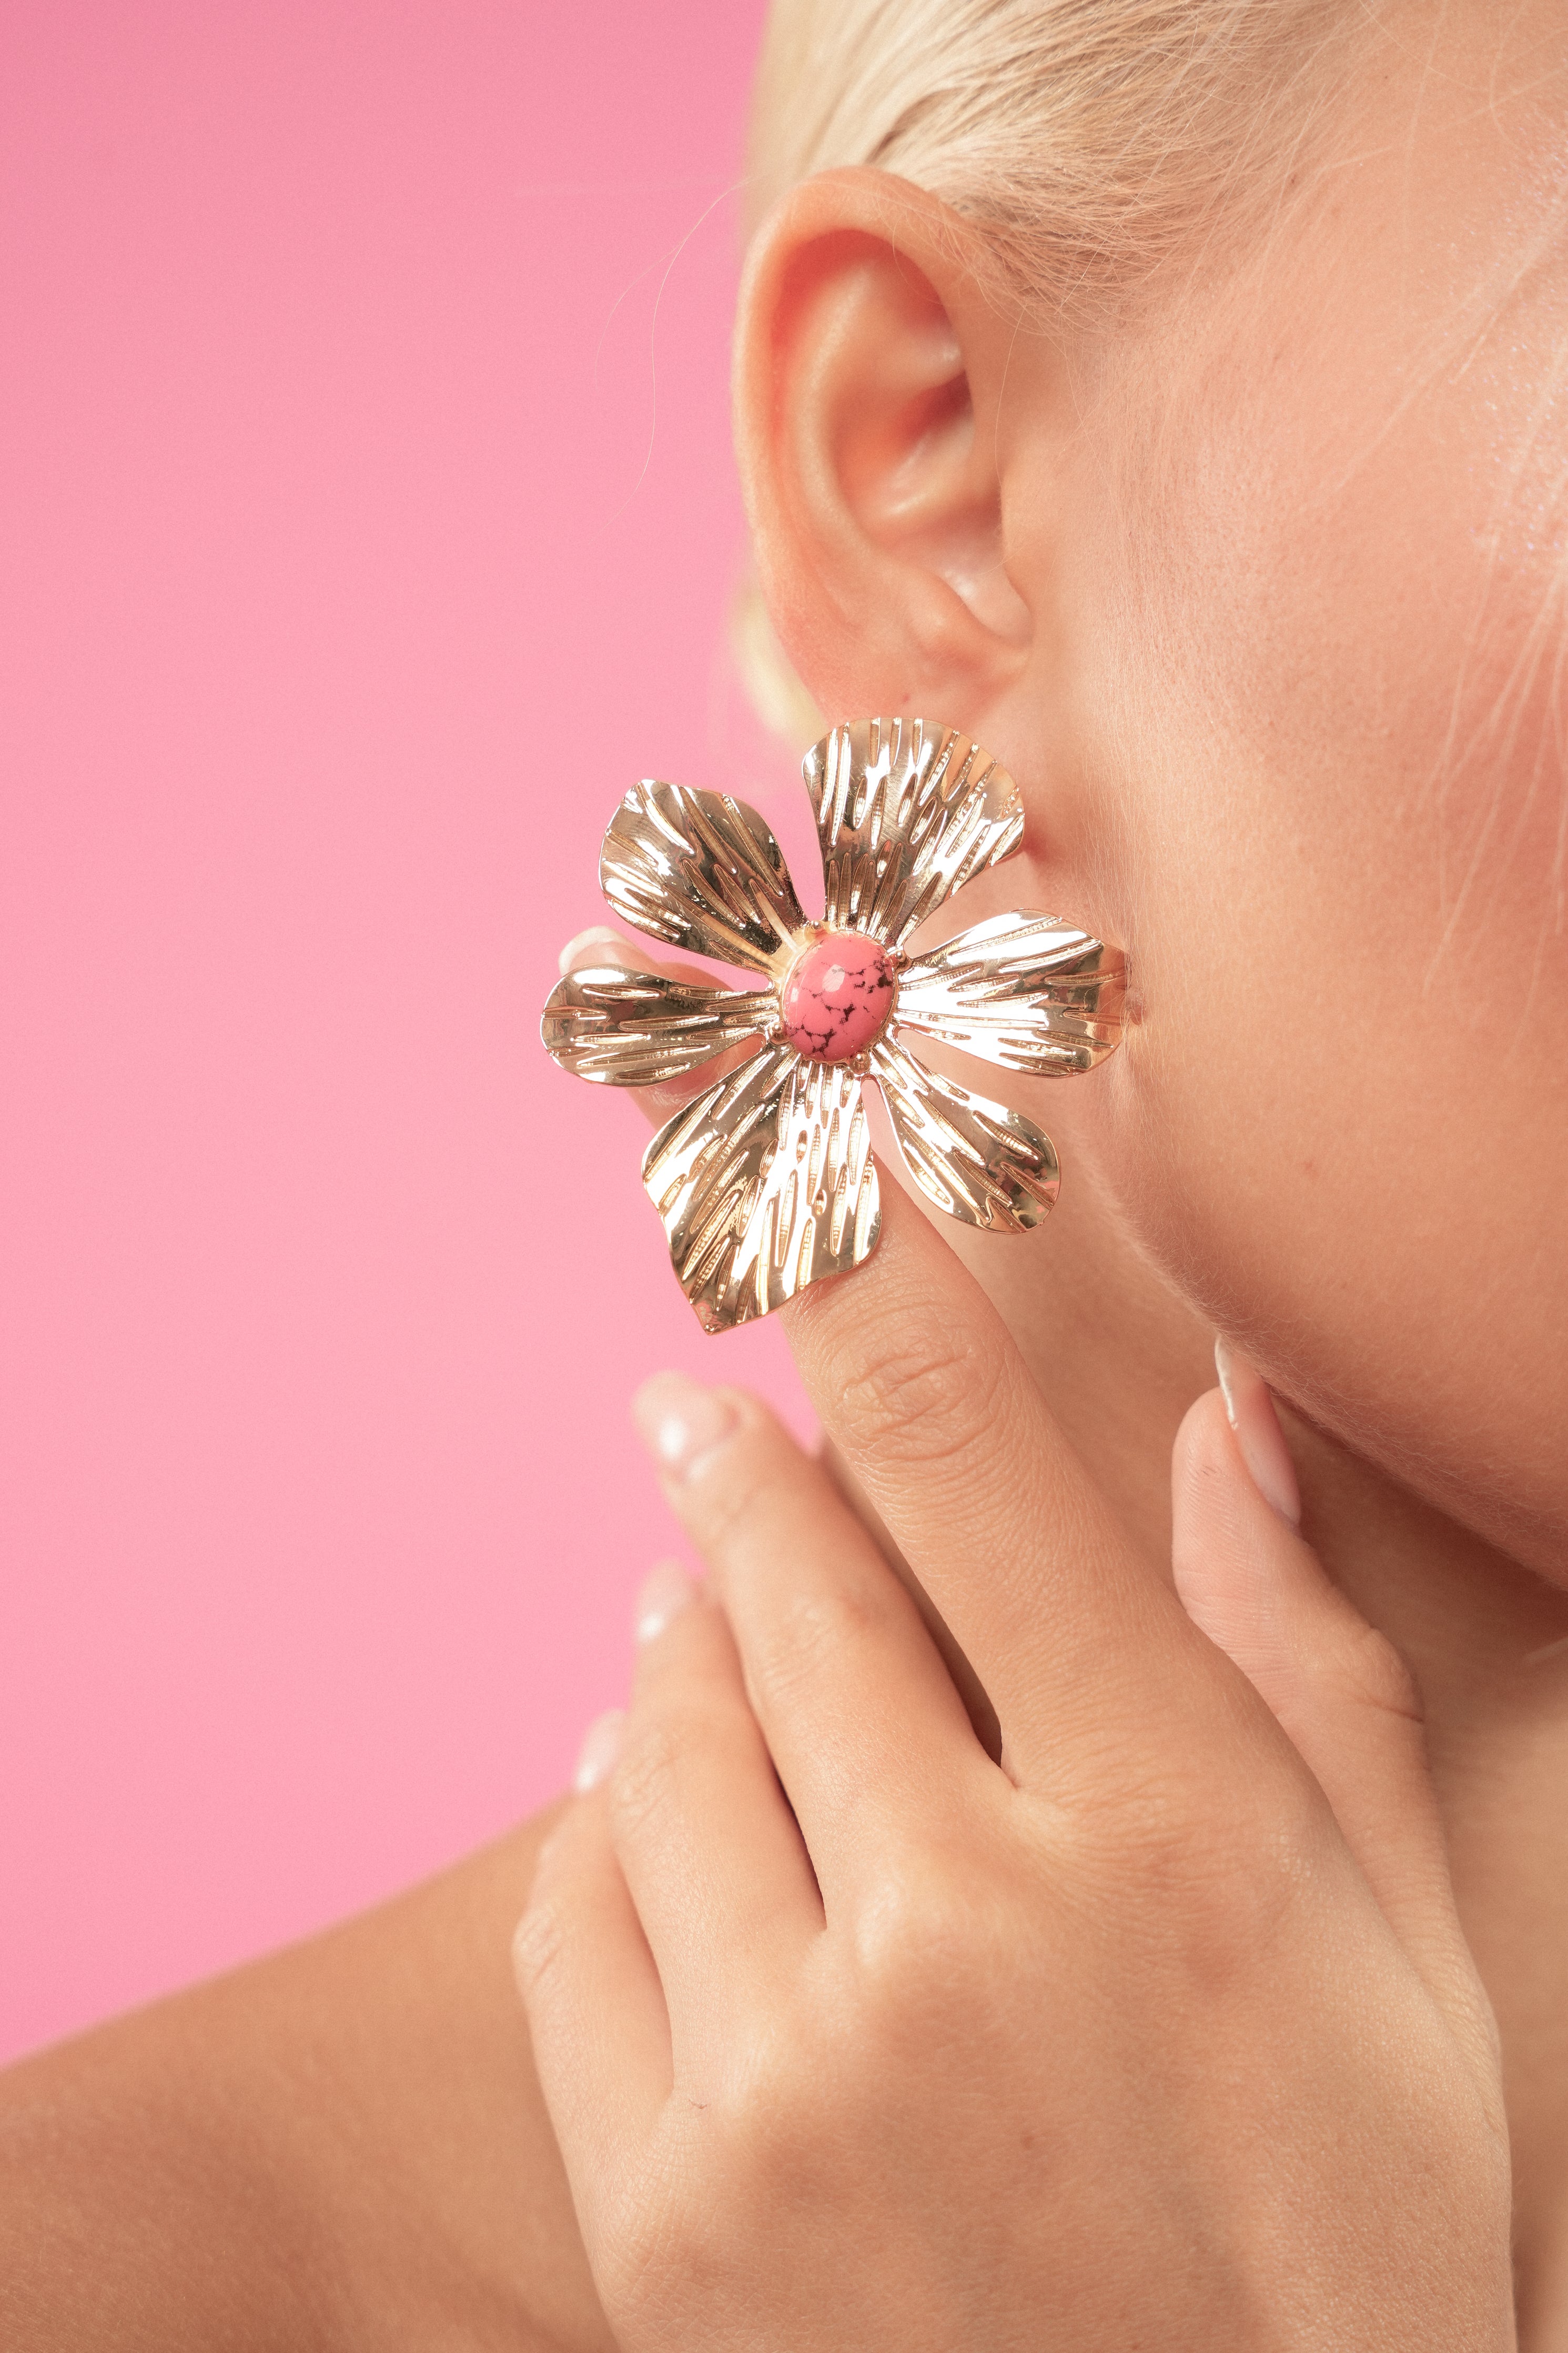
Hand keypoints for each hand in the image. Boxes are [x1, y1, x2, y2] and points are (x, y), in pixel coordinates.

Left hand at [518, 1004, 1512, 2348]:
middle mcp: (962, 1929)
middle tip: (703, 1407)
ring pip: (659, 1737)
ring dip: (673, 1641)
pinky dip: (600, 1823)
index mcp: (1167, 1835)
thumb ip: (1313, 1663)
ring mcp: (793, 2080)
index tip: (800, 1203)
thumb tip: (1226, 1422)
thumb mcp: (1404, 1951)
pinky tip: (638, 1792)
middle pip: (785, 1582)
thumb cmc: (1344, 2239)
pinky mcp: (669, 2217)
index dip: (871, 1298)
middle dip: (741, 1464)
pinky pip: (575, 1924)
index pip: (971, 1465)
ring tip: (689, 1605)